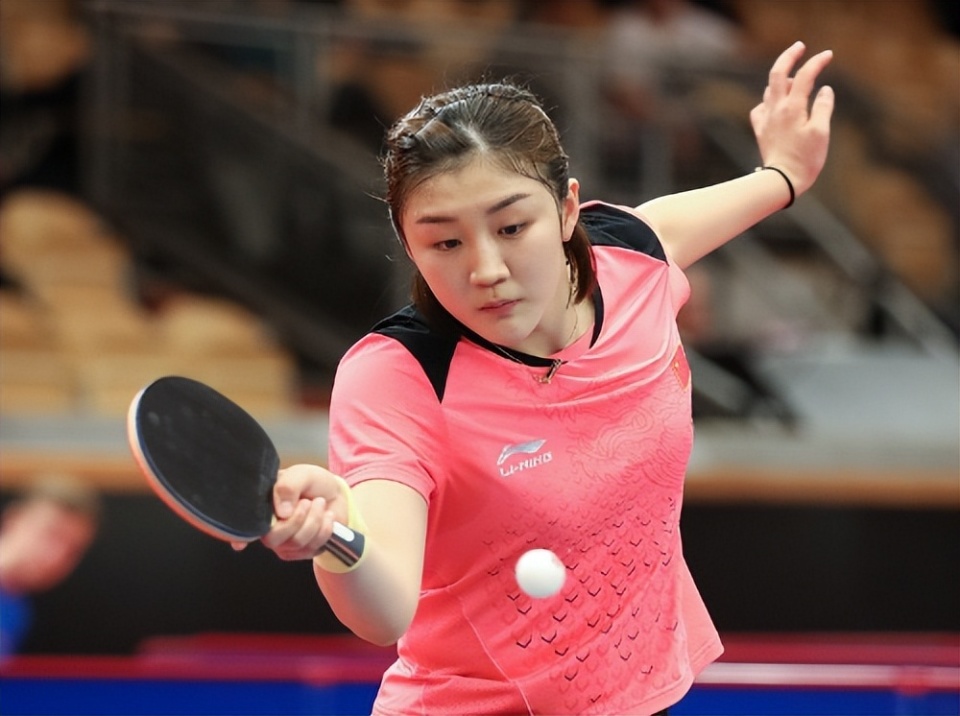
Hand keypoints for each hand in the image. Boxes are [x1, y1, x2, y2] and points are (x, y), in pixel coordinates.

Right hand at [231, 464, 347, 560]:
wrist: (335, 493)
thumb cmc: (312, 482)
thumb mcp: (301, 475)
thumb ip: (288, 487)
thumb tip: (282, 513)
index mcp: (261, 508)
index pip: (243, 526)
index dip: (238, 537)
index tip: (240, 544)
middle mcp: (269, 529)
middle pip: (272, 539)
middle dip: (297, 519)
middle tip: (307, 501)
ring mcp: (285, 543)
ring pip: (296, 542)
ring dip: (315, 520)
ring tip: (319, 503)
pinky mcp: (303, 551)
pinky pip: (312, 548)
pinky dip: (325, 529)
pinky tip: (326, 516)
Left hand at [750, 41, 834, 196]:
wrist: (781, 181)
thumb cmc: (805, 160)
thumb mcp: (821, 133)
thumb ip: (823, 108)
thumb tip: (825, 89)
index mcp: (792, 108)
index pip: (804, 76)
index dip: (816, 62)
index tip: (828, 55)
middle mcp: (775, 110)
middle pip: (777, 74)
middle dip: (788, 56)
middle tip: (800, 47)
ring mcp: (766, 120)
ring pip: (769, 90)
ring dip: (781, 80)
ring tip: (794, 78)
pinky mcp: (761, 131)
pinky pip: (761, 108)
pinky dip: (769, 100)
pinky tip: (776, 104)